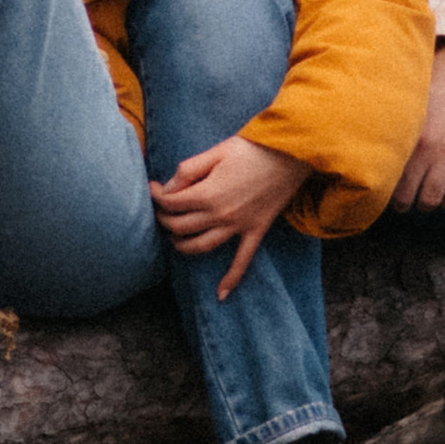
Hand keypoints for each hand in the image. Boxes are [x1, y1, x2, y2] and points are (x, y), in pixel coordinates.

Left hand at [150, 134, 306, 296]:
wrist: (291, 154)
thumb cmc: (252, 149)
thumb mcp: (216, 151)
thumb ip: (189, 170)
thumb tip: (168, 187)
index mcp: (208, 193)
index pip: (172, 203)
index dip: (157, 196)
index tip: (154, 188)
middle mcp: (221, 215)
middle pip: (181, 227)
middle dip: (165, 220)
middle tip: (161, 211)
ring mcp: (238, 226)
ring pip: (202, 246)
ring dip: (183, 246)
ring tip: (174, 240)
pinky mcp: (256, 231)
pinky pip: (242, 260)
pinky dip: (232, 278)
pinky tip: (221, 295)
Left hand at [391, 45, 444, 211]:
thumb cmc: (432, 78)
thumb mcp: (404, 98)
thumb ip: (387, 122)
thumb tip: (359, 141)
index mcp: (403, 131)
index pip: (383, 176)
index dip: (378, 187)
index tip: (379, 187)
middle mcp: (425, 146)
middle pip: (404, 197)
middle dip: (401, 202)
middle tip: (401, 197)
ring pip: (431, 201)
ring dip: (425, 203)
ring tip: (422, 195)